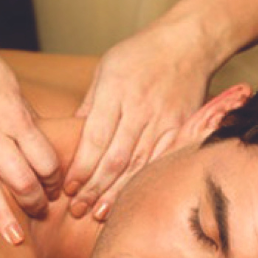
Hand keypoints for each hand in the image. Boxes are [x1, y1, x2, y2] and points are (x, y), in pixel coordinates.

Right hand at [0, 21, 60, 243]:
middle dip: (35, 202)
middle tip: (41, 215)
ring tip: (15, 238)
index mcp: (17, 119)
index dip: (55, 180)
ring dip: (3, 214)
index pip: (45, 161)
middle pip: (21, 179)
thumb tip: (43, 150)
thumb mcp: (15, 91)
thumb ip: (27, 122)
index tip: (56, 190)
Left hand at [64, 24, 212, 220]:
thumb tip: (71, 140)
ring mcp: (163, 120)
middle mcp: (139, 108)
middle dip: (94, 188)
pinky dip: (145, 182)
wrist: (189, 44)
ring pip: (137, 165)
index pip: (94, 138)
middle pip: (114, 158)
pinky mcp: (182, 129)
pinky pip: (161, 161)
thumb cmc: (141, 55)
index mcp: (116, 92)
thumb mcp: (106, 70)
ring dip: (117, 192)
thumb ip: (90, 106)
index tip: (68, 188)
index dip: (81, 167)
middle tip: (77, 209)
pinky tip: (133, 199)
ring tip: (98, 213)